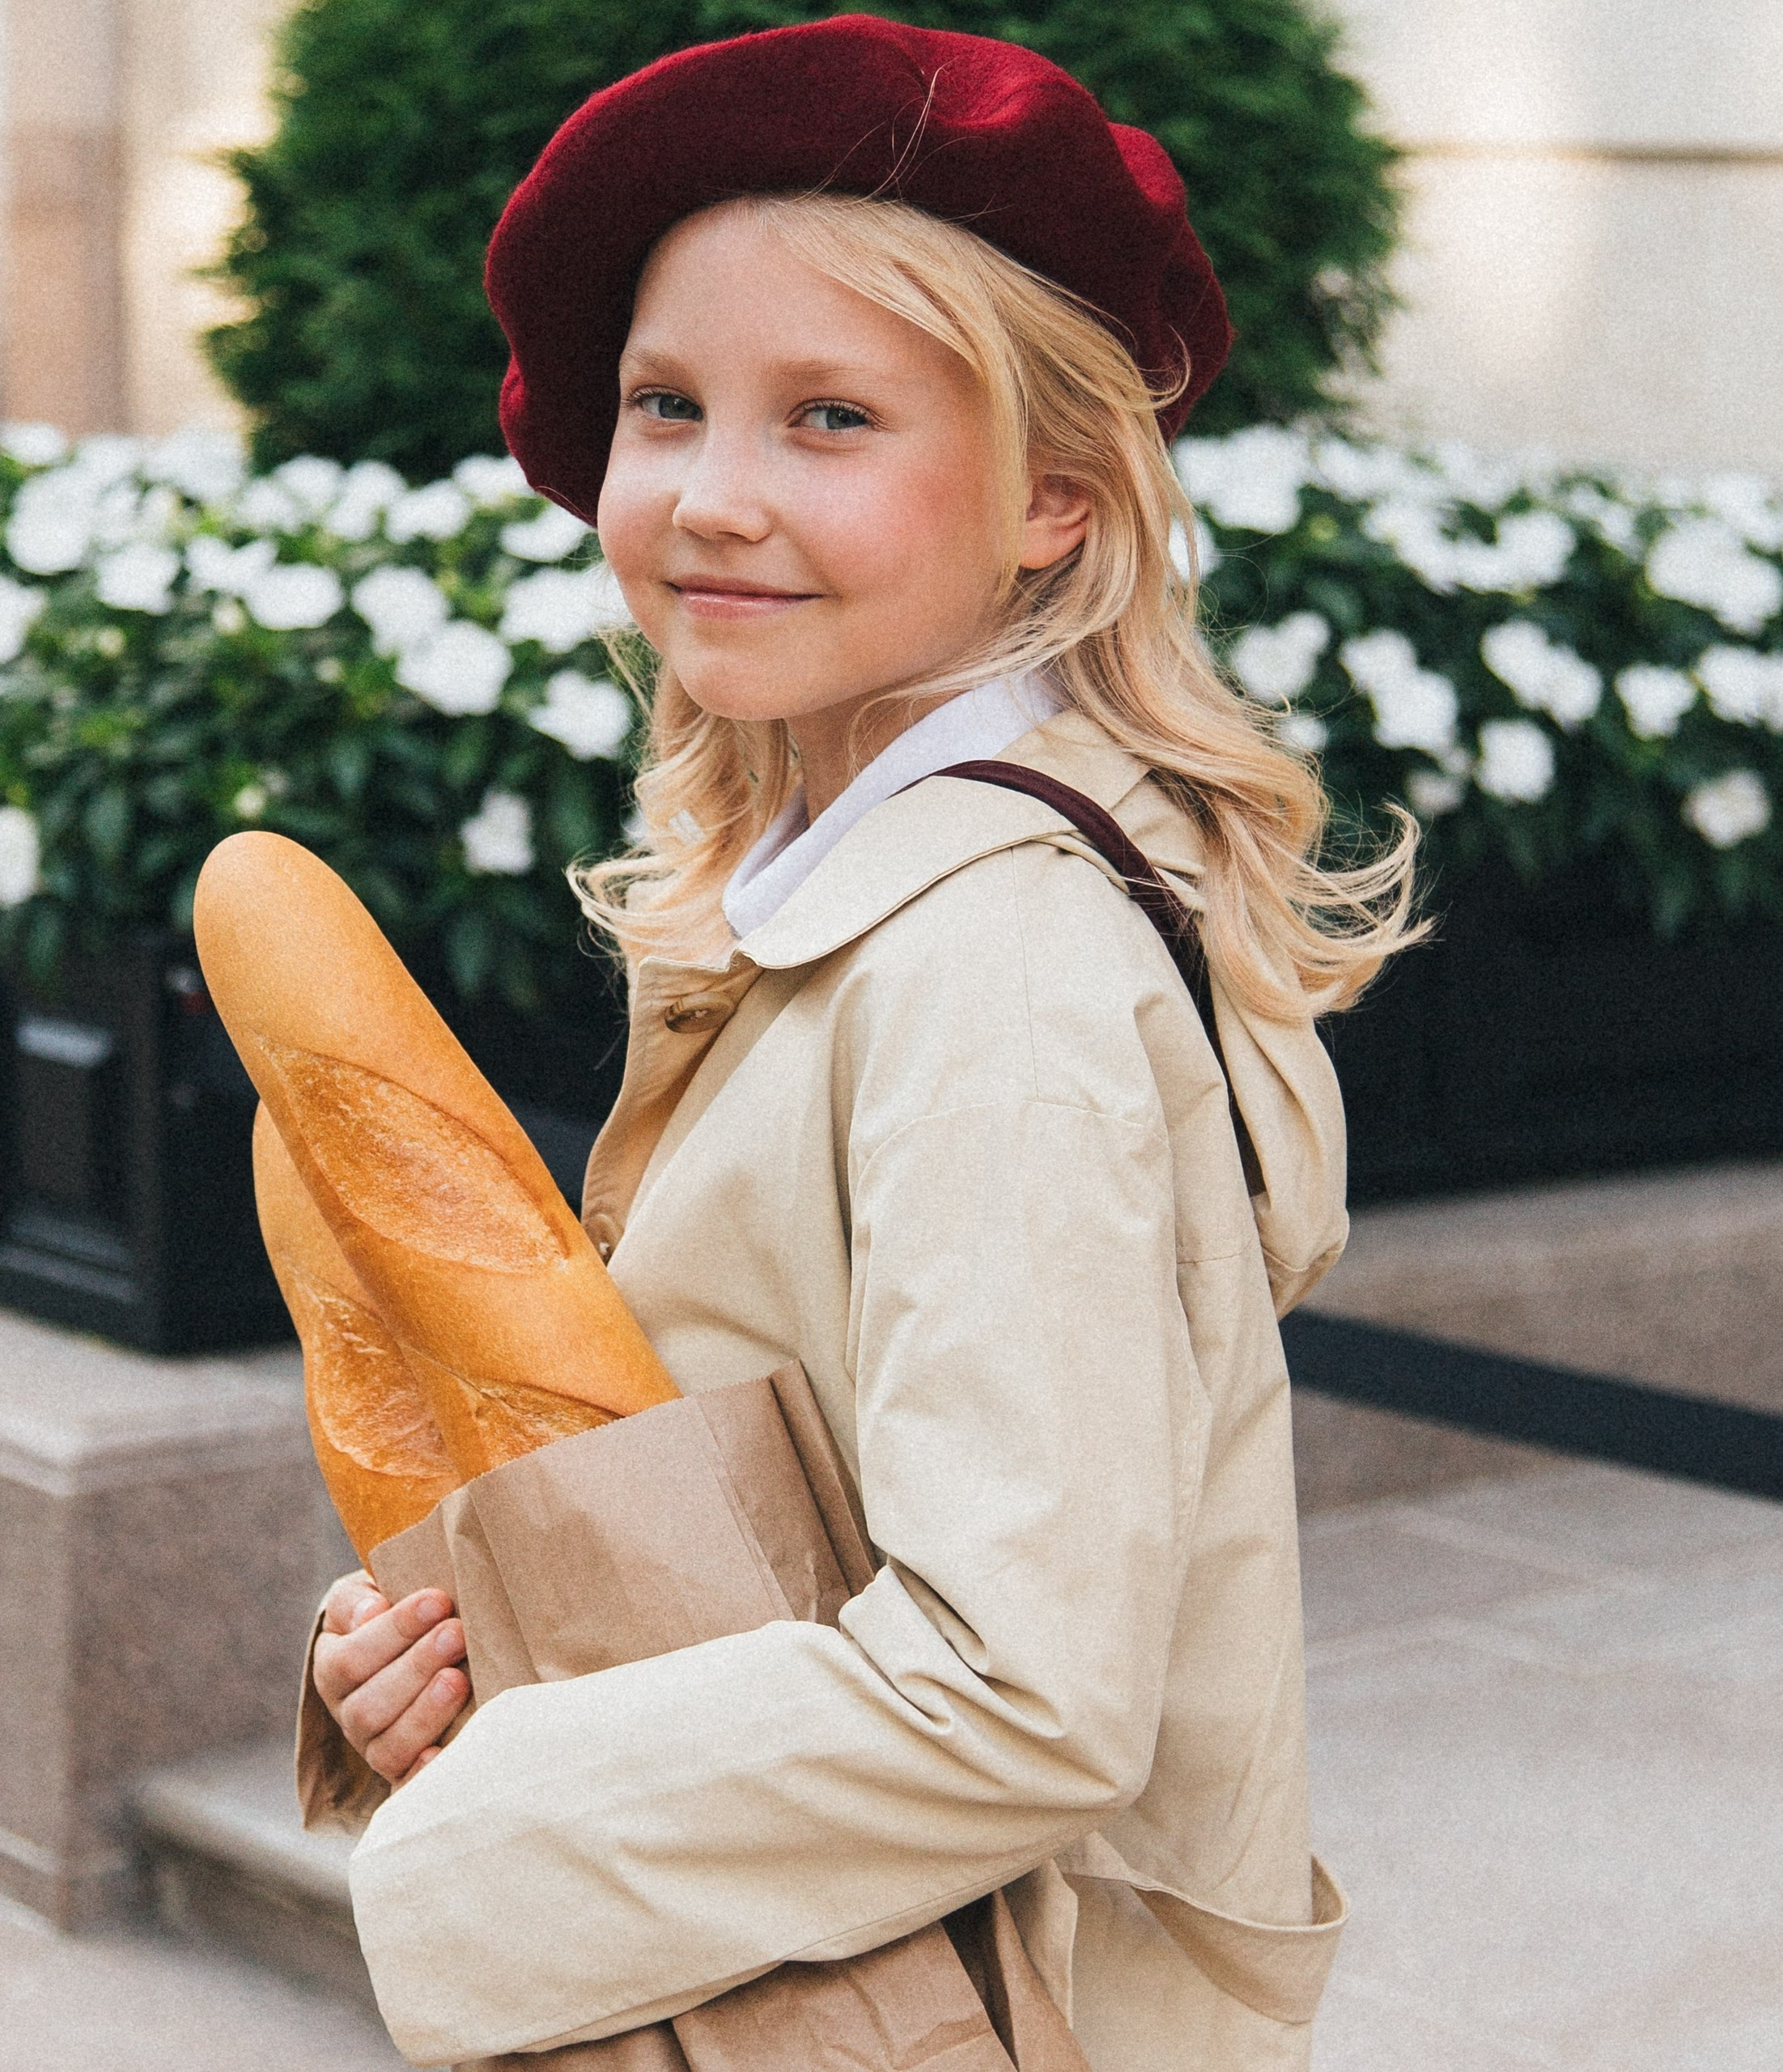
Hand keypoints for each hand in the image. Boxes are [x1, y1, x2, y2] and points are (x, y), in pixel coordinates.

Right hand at [313, 1573, 469, 1786]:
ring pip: (387, 1746)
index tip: (438, 1600)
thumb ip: (357, 1600)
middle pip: (368, 1706)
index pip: (351, 1658)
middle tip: (457, 1633)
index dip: (395, 1630)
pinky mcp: (405, 1774)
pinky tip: (441, 1753)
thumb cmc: (394, 1616)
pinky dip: (421, 1775)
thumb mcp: (366, 1598)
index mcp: (334, 1668)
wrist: (417, 1651)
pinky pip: (405, 1787)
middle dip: (416, 1667)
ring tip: (459, 1679)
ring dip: (425, 1713)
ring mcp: (376, 1749)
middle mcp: (349, 1714)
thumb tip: (369, 1612)